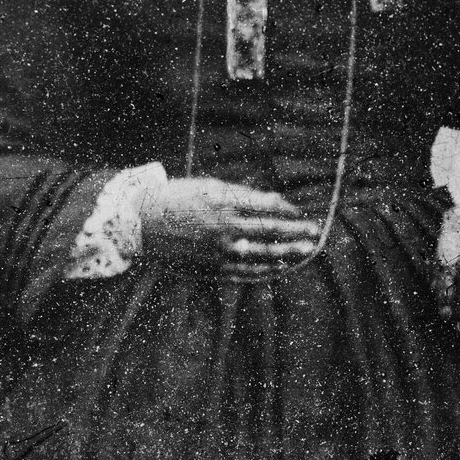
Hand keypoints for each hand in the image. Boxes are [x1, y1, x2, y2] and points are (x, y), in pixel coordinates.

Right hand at [140, 177, 322, 279]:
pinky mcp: (212, 269)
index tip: (300, 211)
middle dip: (297, 232)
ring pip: (264, 256)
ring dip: (289, 254)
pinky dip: (266, 271)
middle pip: (272, 231)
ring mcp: (219, 251)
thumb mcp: (208, 186)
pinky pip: (247, 273)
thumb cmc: (177, 198)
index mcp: (224, 202)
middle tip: (316, 232)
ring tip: (305, 252)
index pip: (268, 207)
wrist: (142, 223)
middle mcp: (225, 228)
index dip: (289, 210)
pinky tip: (279, 269)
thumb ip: (241, 195)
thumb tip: (273, 202)